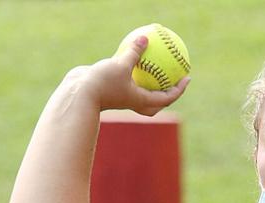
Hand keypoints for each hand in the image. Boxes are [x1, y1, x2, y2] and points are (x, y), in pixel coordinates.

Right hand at [67, 35, 189, 116]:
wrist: (77, 94)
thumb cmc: (101, 83)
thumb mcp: (120, 65)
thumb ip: (134, 52)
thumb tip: (145, 38)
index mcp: (141, 101)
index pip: (167, 98)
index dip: (179, 89)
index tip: (187, 77)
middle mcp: (133, 100)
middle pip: (156, 103)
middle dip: (167, 94)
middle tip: (175, 79)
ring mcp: (122, 96)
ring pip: (140, 91)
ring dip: (149, 83)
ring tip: (154, 65)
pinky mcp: (111, 88)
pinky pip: (126, 80)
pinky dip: (131, 70)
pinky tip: (131, 53)